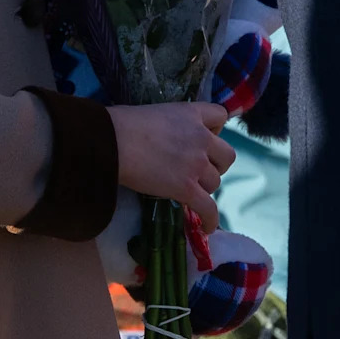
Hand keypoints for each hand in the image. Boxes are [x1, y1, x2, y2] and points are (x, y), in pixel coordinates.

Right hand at [108, 101, 235, 233]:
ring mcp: (196, 164)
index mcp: (191, 113)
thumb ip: (171, 124)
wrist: (111, 141)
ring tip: (187, 190)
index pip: (220, 116)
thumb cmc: (121, 122)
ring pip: (215, 182)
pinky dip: (210, 219)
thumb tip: (167, 139)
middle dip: (215, 163)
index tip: (202, 138)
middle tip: (197, 168)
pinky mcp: (187, 188)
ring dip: (204, 187)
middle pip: (227, 155)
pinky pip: (209, 209)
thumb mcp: (154, 112)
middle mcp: (201, 138)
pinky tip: (206, 226)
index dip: (214, 129)